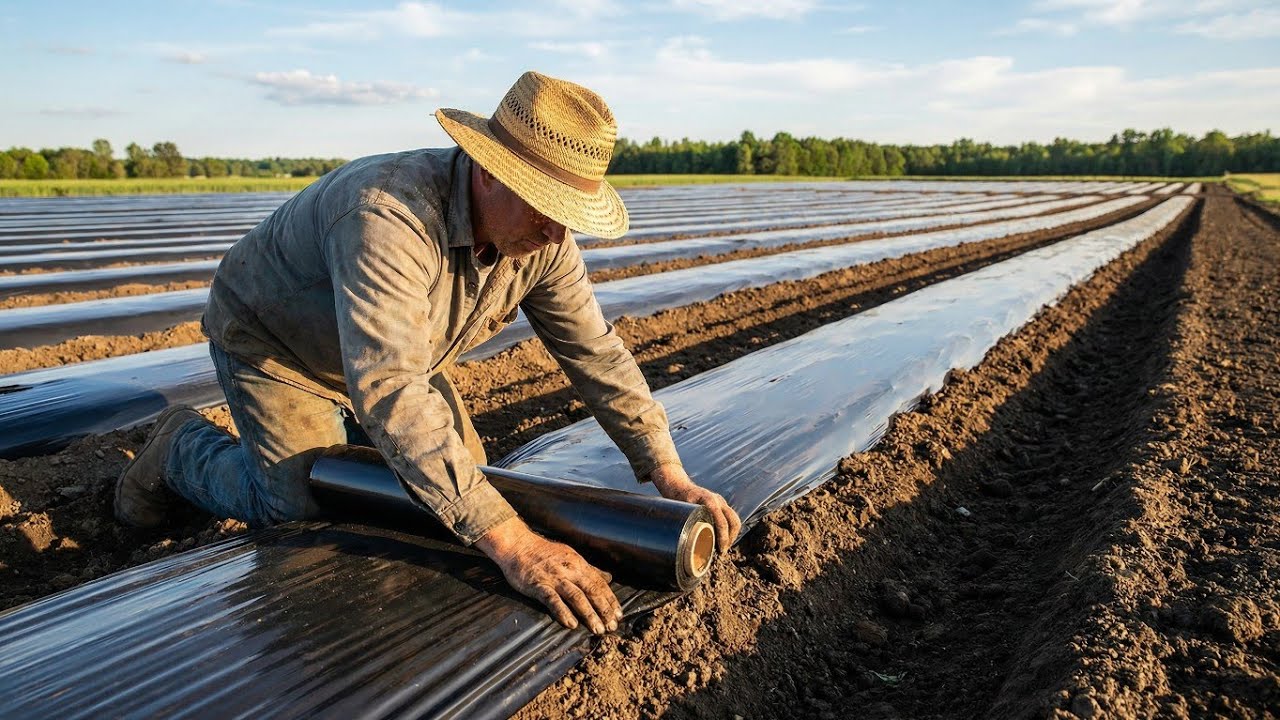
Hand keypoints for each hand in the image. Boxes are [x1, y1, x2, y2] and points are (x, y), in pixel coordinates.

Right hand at [475, 517, 621, 633]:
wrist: (517, 544)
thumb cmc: (543, 552)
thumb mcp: (570, 556)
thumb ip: (589, 569)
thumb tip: (609, 578)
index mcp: (578, 563)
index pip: (599, 583)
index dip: (610, 599)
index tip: (619, 614)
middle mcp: (569, 570)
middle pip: (591, 590)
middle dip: (604, 609)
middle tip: (612, 626)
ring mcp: (554, 578)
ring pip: (576, 597)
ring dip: (589, 614)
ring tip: (597, 629)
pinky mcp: (538, 585)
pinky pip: (553, 600)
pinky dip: (563, 612)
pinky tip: (571, 624)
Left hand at [649, 464, 740, 553]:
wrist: (678, 485)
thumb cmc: (678, 498)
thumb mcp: (682, 508)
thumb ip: (689, 519)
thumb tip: (693, 541)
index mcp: (710, 501)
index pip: (722, 522)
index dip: (723, 538)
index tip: (721, 550)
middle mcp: (718, 500)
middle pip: (734, 521)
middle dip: (731, 538)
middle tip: (723, 551)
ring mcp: (721, 502)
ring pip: (734, 519)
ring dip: (732, 534)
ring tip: (724, 547)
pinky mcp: (721, 505)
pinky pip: (730, 517)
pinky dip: (730, 529)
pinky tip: (723, 539)